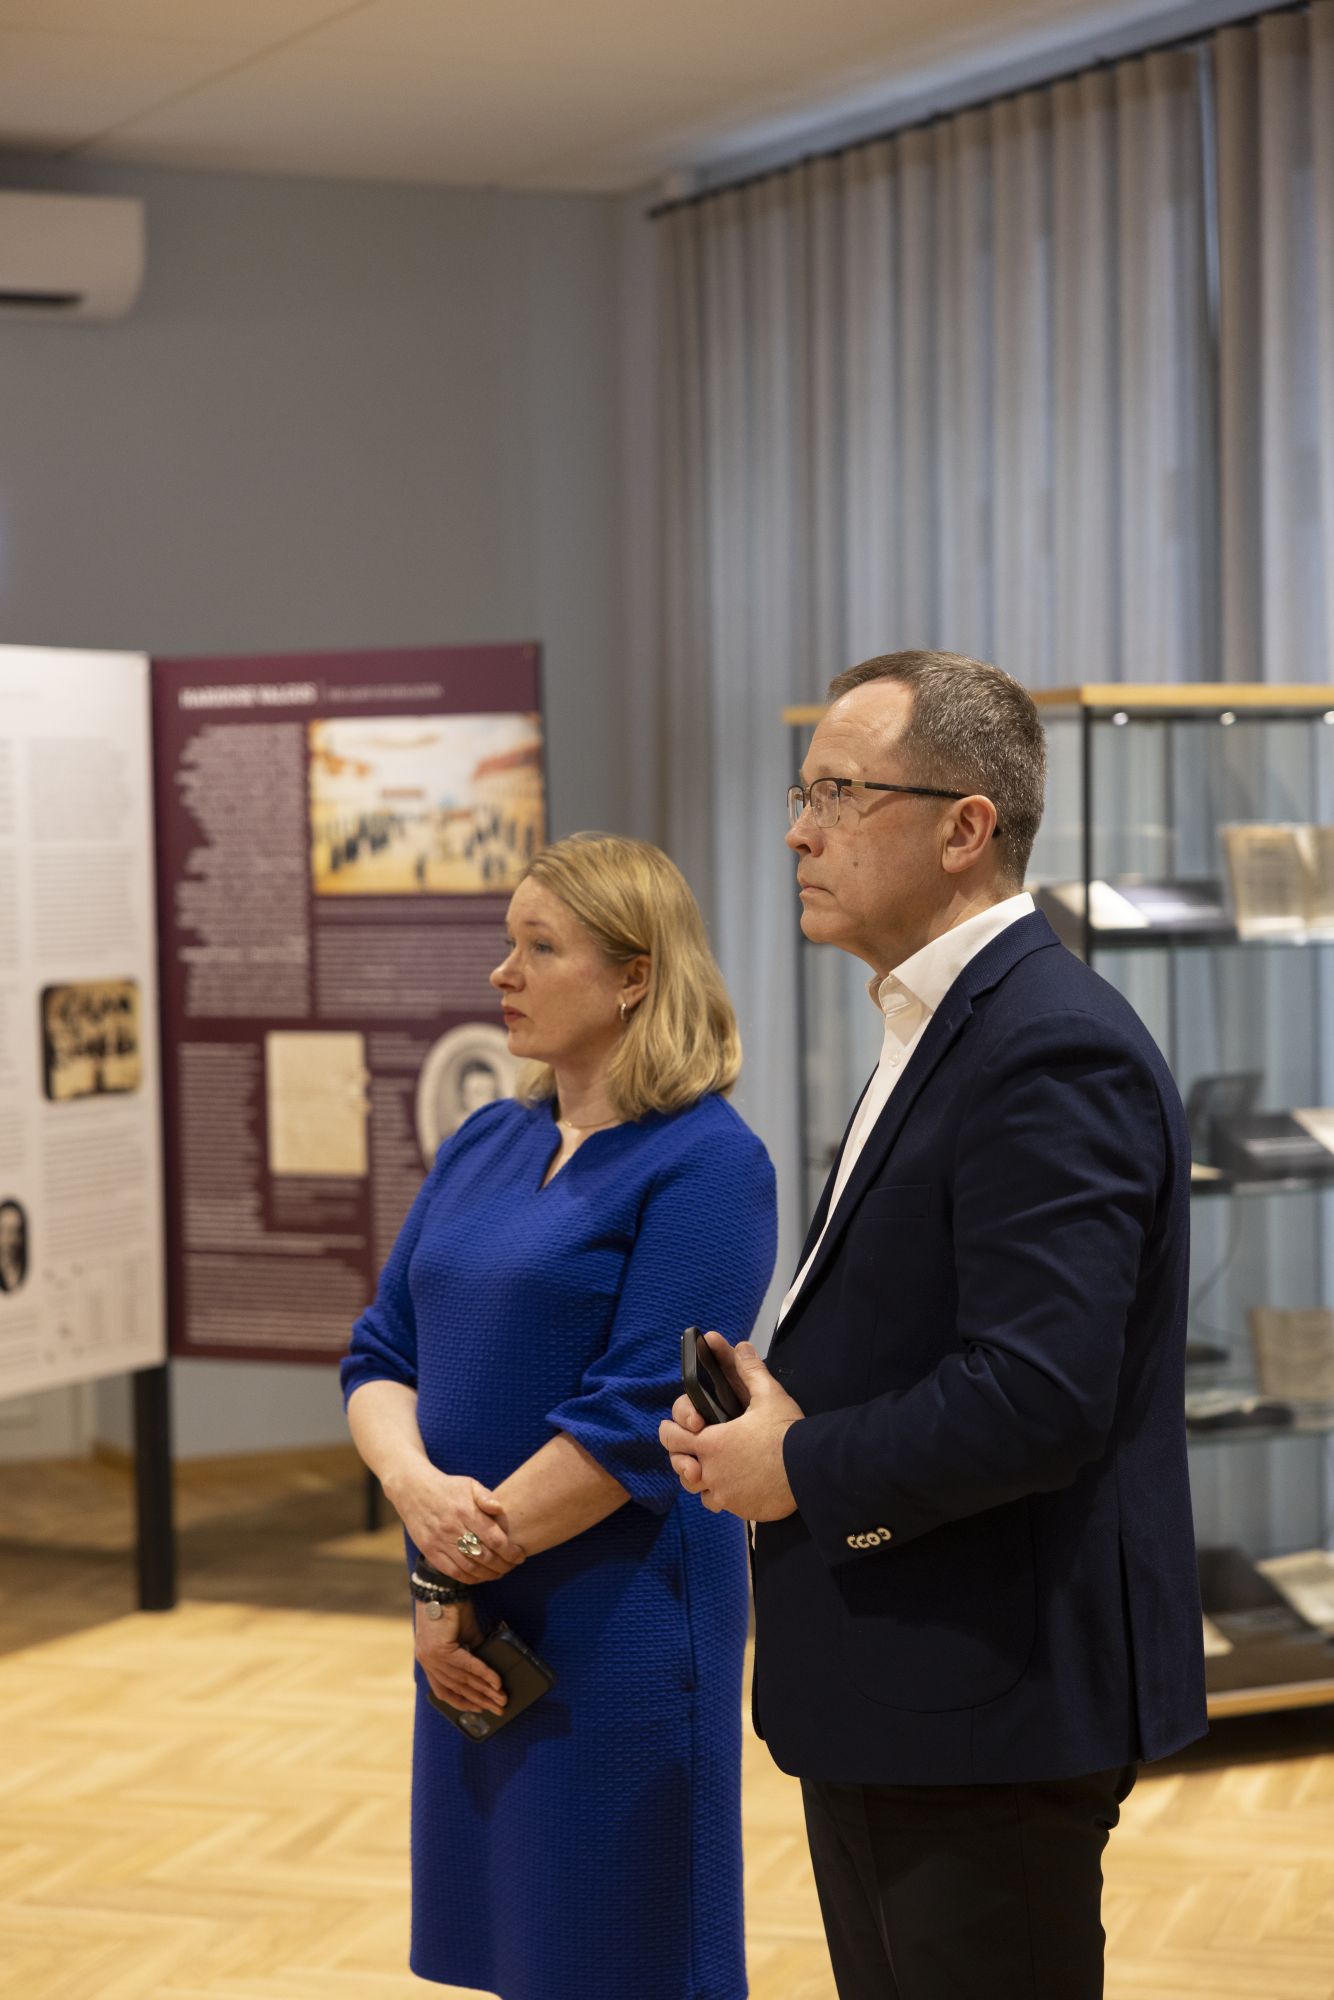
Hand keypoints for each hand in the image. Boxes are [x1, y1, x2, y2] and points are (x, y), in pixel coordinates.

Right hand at [388, 1463, 525, 1581]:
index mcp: (466, 1511)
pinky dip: (470, 1579)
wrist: (413, 1490)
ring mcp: (440, 1542)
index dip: (510, 1552)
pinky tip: (481, 1576)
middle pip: (485, 1556)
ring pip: (470, 1568)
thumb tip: (499, 1508)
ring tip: (500, 1573)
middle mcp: (453, 1528)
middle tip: (512, 1566)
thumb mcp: (469, 1484)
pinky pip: (453, 1572)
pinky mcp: (430, 1551)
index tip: (520, 1555)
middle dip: (504, 1565)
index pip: (495, 1538)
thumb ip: (486, 1496)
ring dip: (489, 1574)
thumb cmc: (447, 1487)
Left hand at [415, 1596, 506, 1716]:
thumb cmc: (452, 1608)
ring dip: (485, 1690)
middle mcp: (428, 1662)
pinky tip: (496, 1681)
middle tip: (498, 1708)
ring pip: (463, 1680)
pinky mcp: (441, 1649)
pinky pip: (466, 1666)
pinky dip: (483, 1674)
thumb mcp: (464, 1636)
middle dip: (480, 1700)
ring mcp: (432, 1657)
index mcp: (429, 1661)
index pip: (444, 1691)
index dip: (463, 1702)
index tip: (480, 1709)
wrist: (443, 1587)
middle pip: (457, 1688)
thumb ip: (471, 1653)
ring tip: (501, 1697)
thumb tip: (487, 1671)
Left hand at [658, 1335, 802, 1521]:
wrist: (809, 1469)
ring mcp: (724, 1493)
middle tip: (694, 1449)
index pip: (671, 1437)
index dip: (672, 1430)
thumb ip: (750, 1370)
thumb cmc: (786, 1432)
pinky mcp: (739, 1509)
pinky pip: (718, 1504)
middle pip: (679, 1465)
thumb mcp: (769, 1394)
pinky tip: (733, 1485)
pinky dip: (721, 1495)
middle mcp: (710, 1471)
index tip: (683, 1427)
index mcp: (710, 1442)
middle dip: (682, 1456)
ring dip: (700, 1478)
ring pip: (696, 1489)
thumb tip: (742, 1346)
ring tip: (713, 1468)